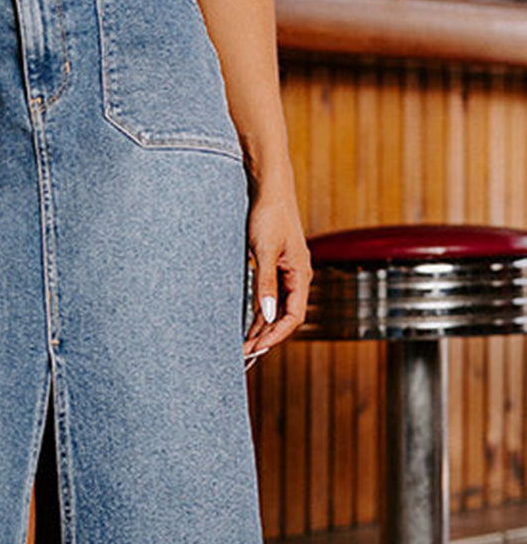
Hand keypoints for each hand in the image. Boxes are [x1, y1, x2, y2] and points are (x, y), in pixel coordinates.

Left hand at [243, 184, 311, 365]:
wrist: (270, 189)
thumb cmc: (269, 215)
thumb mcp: (264, 251)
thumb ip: (265, 284)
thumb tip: (265, 315)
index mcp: (301, 275)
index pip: (294, 317)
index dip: (276, 335)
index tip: (256, 348)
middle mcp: (298, 278)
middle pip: (285, 318)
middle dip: (266, 337)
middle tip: (245, 353)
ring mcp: (287, 274)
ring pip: (277, 310)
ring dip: (262, 328)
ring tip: (243, 345)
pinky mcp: (276, 269)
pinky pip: (270, 298)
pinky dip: (260, 314)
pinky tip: (247, 325)